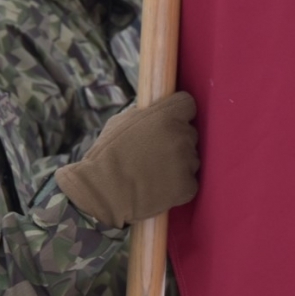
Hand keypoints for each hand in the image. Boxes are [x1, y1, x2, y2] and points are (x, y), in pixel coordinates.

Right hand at [55, 91, 199, 227]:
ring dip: (179, 164)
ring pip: (191, 159)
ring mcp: (186, 161)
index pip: (187, 104)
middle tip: (155, 154)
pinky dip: (179, 186)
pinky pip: (190, 182)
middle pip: (190, 133)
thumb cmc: (107, 155)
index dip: (178, 113)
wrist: (103, 191)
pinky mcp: (187, 185)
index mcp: (166, 115)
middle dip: (176, 141)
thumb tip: (153, 112)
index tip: (170, 122)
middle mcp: (180, 135)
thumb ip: (144, 114)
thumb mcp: (121, 121)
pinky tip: (160, 188)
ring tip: (155, 173)